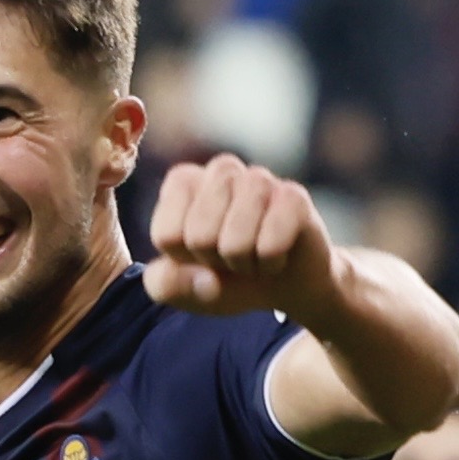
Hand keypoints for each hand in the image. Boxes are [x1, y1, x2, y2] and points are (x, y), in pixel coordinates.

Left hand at [143, 155, 342, 319]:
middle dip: (216, 262)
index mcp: (183, 182)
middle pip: (199, 237)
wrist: (283, 285)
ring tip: (252, 255)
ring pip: (235, 242)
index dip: (184, 260)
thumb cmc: (225, 277)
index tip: (198, 255)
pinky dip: (270, 264)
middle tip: (230, 256)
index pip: (166, 235)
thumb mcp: (183, 289)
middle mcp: (221, 170)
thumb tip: (204, 278)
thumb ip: (164, 284)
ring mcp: (260, 179)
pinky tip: (276, 255)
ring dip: (244, 265)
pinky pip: (270, 245)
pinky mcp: (294, 196)